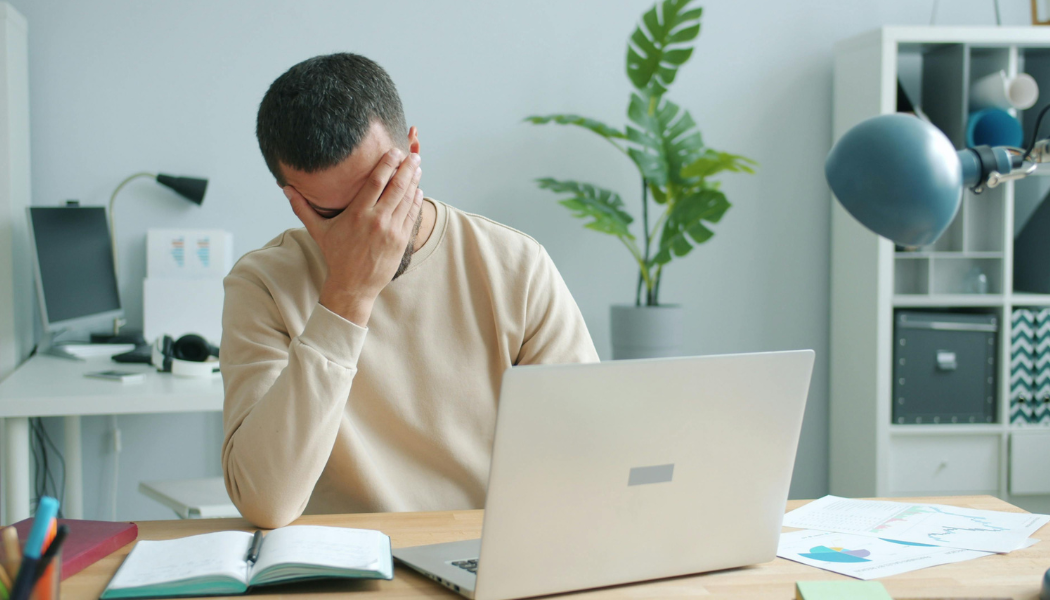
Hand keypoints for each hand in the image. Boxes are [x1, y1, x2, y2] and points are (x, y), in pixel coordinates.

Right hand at [285, 149, 423, 325]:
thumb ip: (303, 207)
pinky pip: (411, 215)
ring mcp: (391, 230)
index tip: (394, 152)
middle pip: (396, 187)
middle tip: (412, 154)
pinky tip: (418, 190)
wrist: (353, 285)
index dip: (387, 164)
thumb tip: (285, 188)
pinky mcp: (400, 241)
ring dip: (414, 181)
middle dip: (406, 168)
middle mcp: (376, 220)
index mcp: (357, 214)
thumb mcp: (318, 231)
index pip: (376, 182)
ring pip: (406, 200)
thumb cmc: (336, 256)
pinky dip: (416, 201)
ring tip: (417, 167)